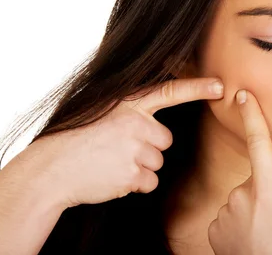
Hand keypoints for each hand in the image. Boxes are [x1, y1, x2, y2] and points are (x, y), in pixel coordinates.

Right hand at [14, 77, 224, 207]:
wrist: (51, 169)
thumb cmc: (77, 140)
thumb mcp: (104, 113)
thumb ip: (132, 113)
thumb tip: (157, 122)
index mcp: (127, 103)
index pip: (170, 91)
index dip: (197, 88)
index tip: (220, 86)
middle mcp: (134, 122)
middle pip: (165, 140)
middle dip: (149, 147)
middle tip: (119, 149)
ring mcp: (134, 148)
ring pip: (157, 162)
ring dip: (139, 167)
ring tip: (111, 163)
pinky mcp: (132, 174)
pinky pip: (149, 182)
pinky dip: (135, 184)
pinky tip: (112, 176)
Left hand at [207, 89, 271, 254]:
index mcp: (266, 192)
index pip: (259, 145)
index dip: (253, 117)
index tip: (243, 96)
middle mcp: (240, 197)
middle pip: (262, 182)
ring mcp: (224, 213)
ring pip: (248, 200)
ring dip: (260, 212)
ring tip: (270, 239)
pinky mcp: (214, 228)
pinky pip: (234, 214)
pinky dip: (244, 224)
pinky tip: (254, 243)